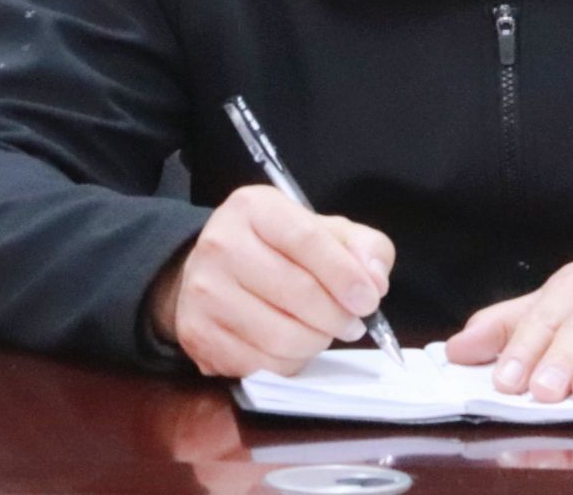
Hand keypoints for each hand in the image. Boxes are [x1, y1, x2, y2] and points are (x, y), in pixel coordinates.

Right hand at [149, 185, 394, 377]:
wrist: (210, 270)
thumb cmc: (276, 249)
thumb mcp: (322, 231)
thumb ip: (360, 247)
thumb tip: (374, 281)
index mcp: (254, 208)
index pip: (307, 239)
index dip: (344, 274)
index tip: (369, 300)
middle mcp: (221, 244)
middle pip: (297, 293)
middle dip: (337, 316)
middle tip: (352, 323)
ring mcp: (204, 292)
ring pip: (280, 336)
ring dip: (315, 342)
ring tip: (322, 332)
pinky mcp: (197, 334)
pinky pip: (260, 365)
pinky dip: (288, 363)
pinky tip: (293, 347)